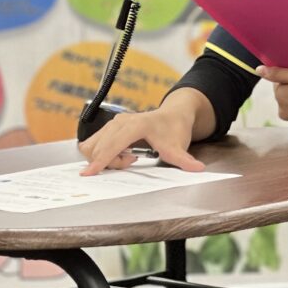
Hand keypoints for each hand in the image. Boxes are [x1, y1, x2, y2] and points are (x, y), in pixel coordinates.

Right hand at [79, 107, 205, 175]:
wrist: (173, 114)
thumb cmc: (174, 129)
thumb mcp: (179, 146)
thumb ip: (185, 160)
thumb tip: (197, 169)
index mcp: (137, 124)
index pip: (113, 143)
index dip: (101, 159)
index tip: (89, 173)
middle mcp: (121, 120)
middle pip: (100, 146)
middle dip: (109, 162)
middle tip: (132, 161)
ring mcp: (113, 122)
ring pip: (93, 144)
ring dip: (104, 157)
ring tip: (127, 157)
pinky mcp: (110, 126)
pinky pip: (95, 143)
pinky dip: (102, 153)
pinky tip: (120, 154)